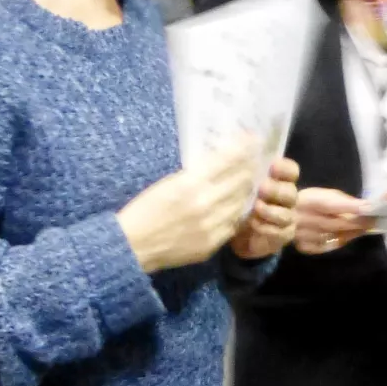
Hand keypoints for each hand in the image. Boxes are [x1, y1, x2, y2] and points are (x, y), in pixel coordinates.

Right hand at [117, 137, 258, 272]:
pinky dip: (236, 211)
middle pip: (240, 180)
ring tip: (247, 180)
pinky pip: (234, 223)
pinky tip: (235, 204)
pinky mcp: (212, 244)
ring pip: (241, 202)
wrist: (134, 246)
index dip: (243, 147)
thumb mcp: (168, 182)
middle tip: (253, 159)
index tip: (252, 139)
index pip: (227, 160)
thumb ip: (196, 173)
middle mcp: (205, 203)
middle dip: (249, 166)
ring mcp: (211, 226)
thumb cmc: (145, 209)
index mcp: (190, 183)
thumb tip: (220, 160)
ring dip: (245, 189)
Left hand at [231, 157, 299, 259]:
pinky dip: (267, 228)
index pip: (290, 171)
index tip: (272, 166)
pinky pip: (281, 232)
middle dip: (276, 190)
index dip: (284, 168)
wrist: (235, 233)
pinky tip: (255, 224)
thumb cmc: (236, 203)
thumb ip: (241, 172)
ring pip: (287, 214)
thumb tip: (236, 154)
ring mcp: (287, 217)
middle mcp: (285, 198)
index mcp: (278, 181)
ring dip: (271, 211)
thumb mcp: (236, 185)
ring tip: (256, 207)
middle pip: (290, 192)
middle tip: (261, 188)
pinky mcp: (284, 235)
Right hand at [295, 187, 372, 255]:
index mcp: (308, 201)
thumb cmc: (311, 202)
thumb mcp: (324, 194)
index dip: (350, 207)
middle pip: (334, 224)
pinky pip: (325, 247)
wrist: (283, 215)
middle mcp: (302, 219)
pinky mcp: (303, 247)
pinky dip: (338, 242)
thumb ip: (343, 201)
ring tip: (364, 229)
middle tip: (373, 221)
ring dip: (351, 233)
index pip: (331, 204)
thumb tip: (365, 207)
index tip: (368, 208)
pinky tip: (346, 237)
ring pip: (332, 237)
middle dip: (356, 223)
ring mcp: (302, 235)